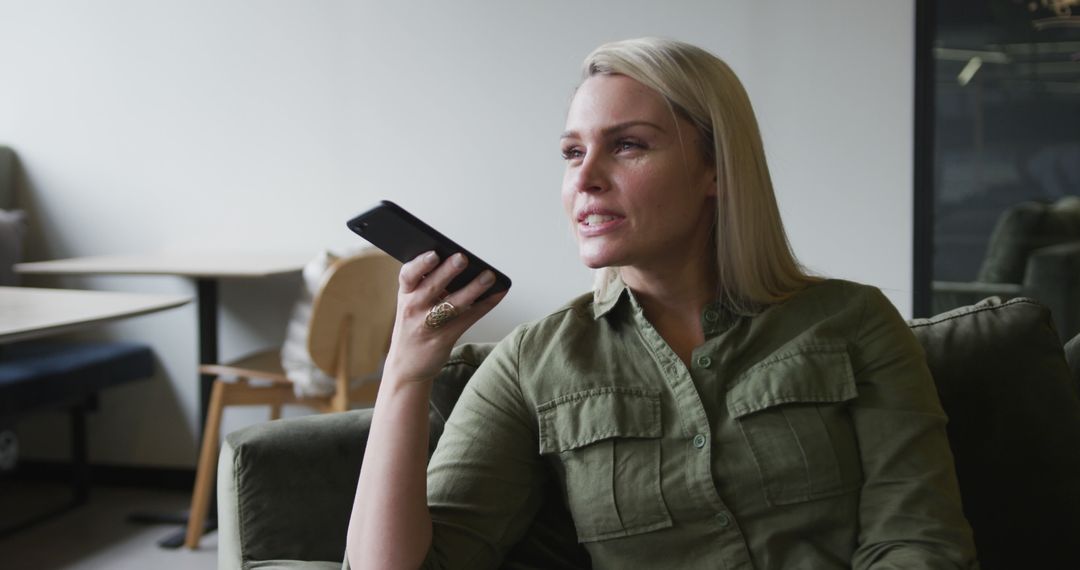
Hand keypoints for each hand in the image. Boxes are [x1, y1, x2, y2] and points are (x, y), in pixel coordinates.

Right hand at [383, 251, 506, 384]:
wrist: (406, 366)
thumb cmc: (414, 326)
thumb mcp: (412, 304)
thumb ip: (428, 285)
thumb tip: (462, 262)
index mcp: (405, 294)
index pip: (408, 275)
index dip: (420, 264)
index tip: (433, 254)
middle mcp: (414, 308)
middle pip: (432, 287)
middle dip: (448, 271)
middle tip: (463, 258)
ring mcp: (429, 325)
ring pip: (453, 304)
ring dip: (473, 288)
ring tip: (489, 276)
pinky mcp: (445, 338)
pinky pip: (469, 318)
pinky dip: (486, 304)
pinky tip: (498, 293)